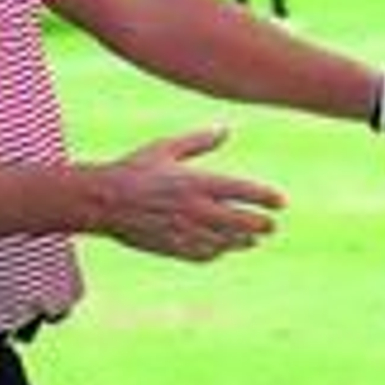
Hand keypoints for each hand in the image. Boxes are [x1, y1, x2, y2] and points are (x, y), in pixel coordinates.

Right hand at [94, 127, 285, 259]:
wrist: (103, 200)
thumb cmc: (135, 169)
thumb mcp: (166, 148)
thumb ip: (199, 141)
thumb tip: (227, 130)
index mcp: (196, 182)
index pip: (242, 191)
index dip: (265, 197)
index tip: (281, 202)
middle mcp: (194, 208)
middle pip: (239, 221)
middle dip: (260, 224)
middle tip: (272, 225)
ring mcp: (184, 230)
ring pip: (224, 242)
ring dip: (241, 241)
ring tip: (253, 240)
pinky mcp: (171, 247)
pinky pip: (202, 254)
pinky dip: (216, 252)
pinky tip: (222, 248)